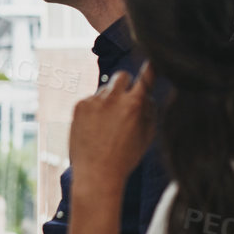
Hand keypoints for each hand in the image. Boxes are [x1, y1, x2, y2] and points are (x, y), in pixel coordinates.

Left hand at [69, 64, 155, 189]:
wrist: (96, 172)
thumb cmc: (126, 156)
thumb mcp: (146, 135)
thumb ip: (149, 111)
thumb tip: (147, 95)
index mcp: (134, 104)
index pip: (145, 78)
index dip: (151, 69)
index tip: (154, 60)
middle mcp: (113, 98)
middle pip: (122, 76)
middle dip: (126, 84)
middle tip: (125, 99)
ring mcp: (94, 101)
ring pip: (105, 90)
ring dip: (109, 100)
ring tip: (108, 125)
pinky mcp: (79, 105)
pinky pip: (91, 100)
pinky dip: (94, 109)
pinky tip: (95, 127)